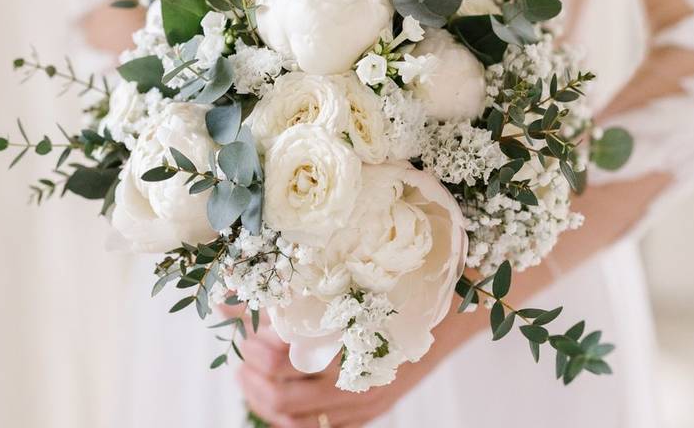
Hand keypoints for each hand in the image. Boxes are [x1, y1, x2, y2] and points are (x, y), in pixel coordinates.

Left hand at [235, 300, 491, 427]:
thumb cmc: (406, 286)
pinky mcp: (368, 412)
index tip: (239, 318)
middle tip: (241, 348)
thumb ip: (306, 288)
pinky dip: (289, 419)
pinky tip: (278, 399)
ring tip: (249, 374)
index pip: (279, 357)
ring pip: (293, 419)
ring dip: (262, 397)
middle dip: (250, 371)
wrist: (454, 311)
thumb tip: (246, 284)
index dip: (251, 338)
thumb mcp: (356, 280)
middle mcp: (356, 382)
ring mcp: (362, 403)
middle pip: (279, 394)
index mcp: (350, 343)